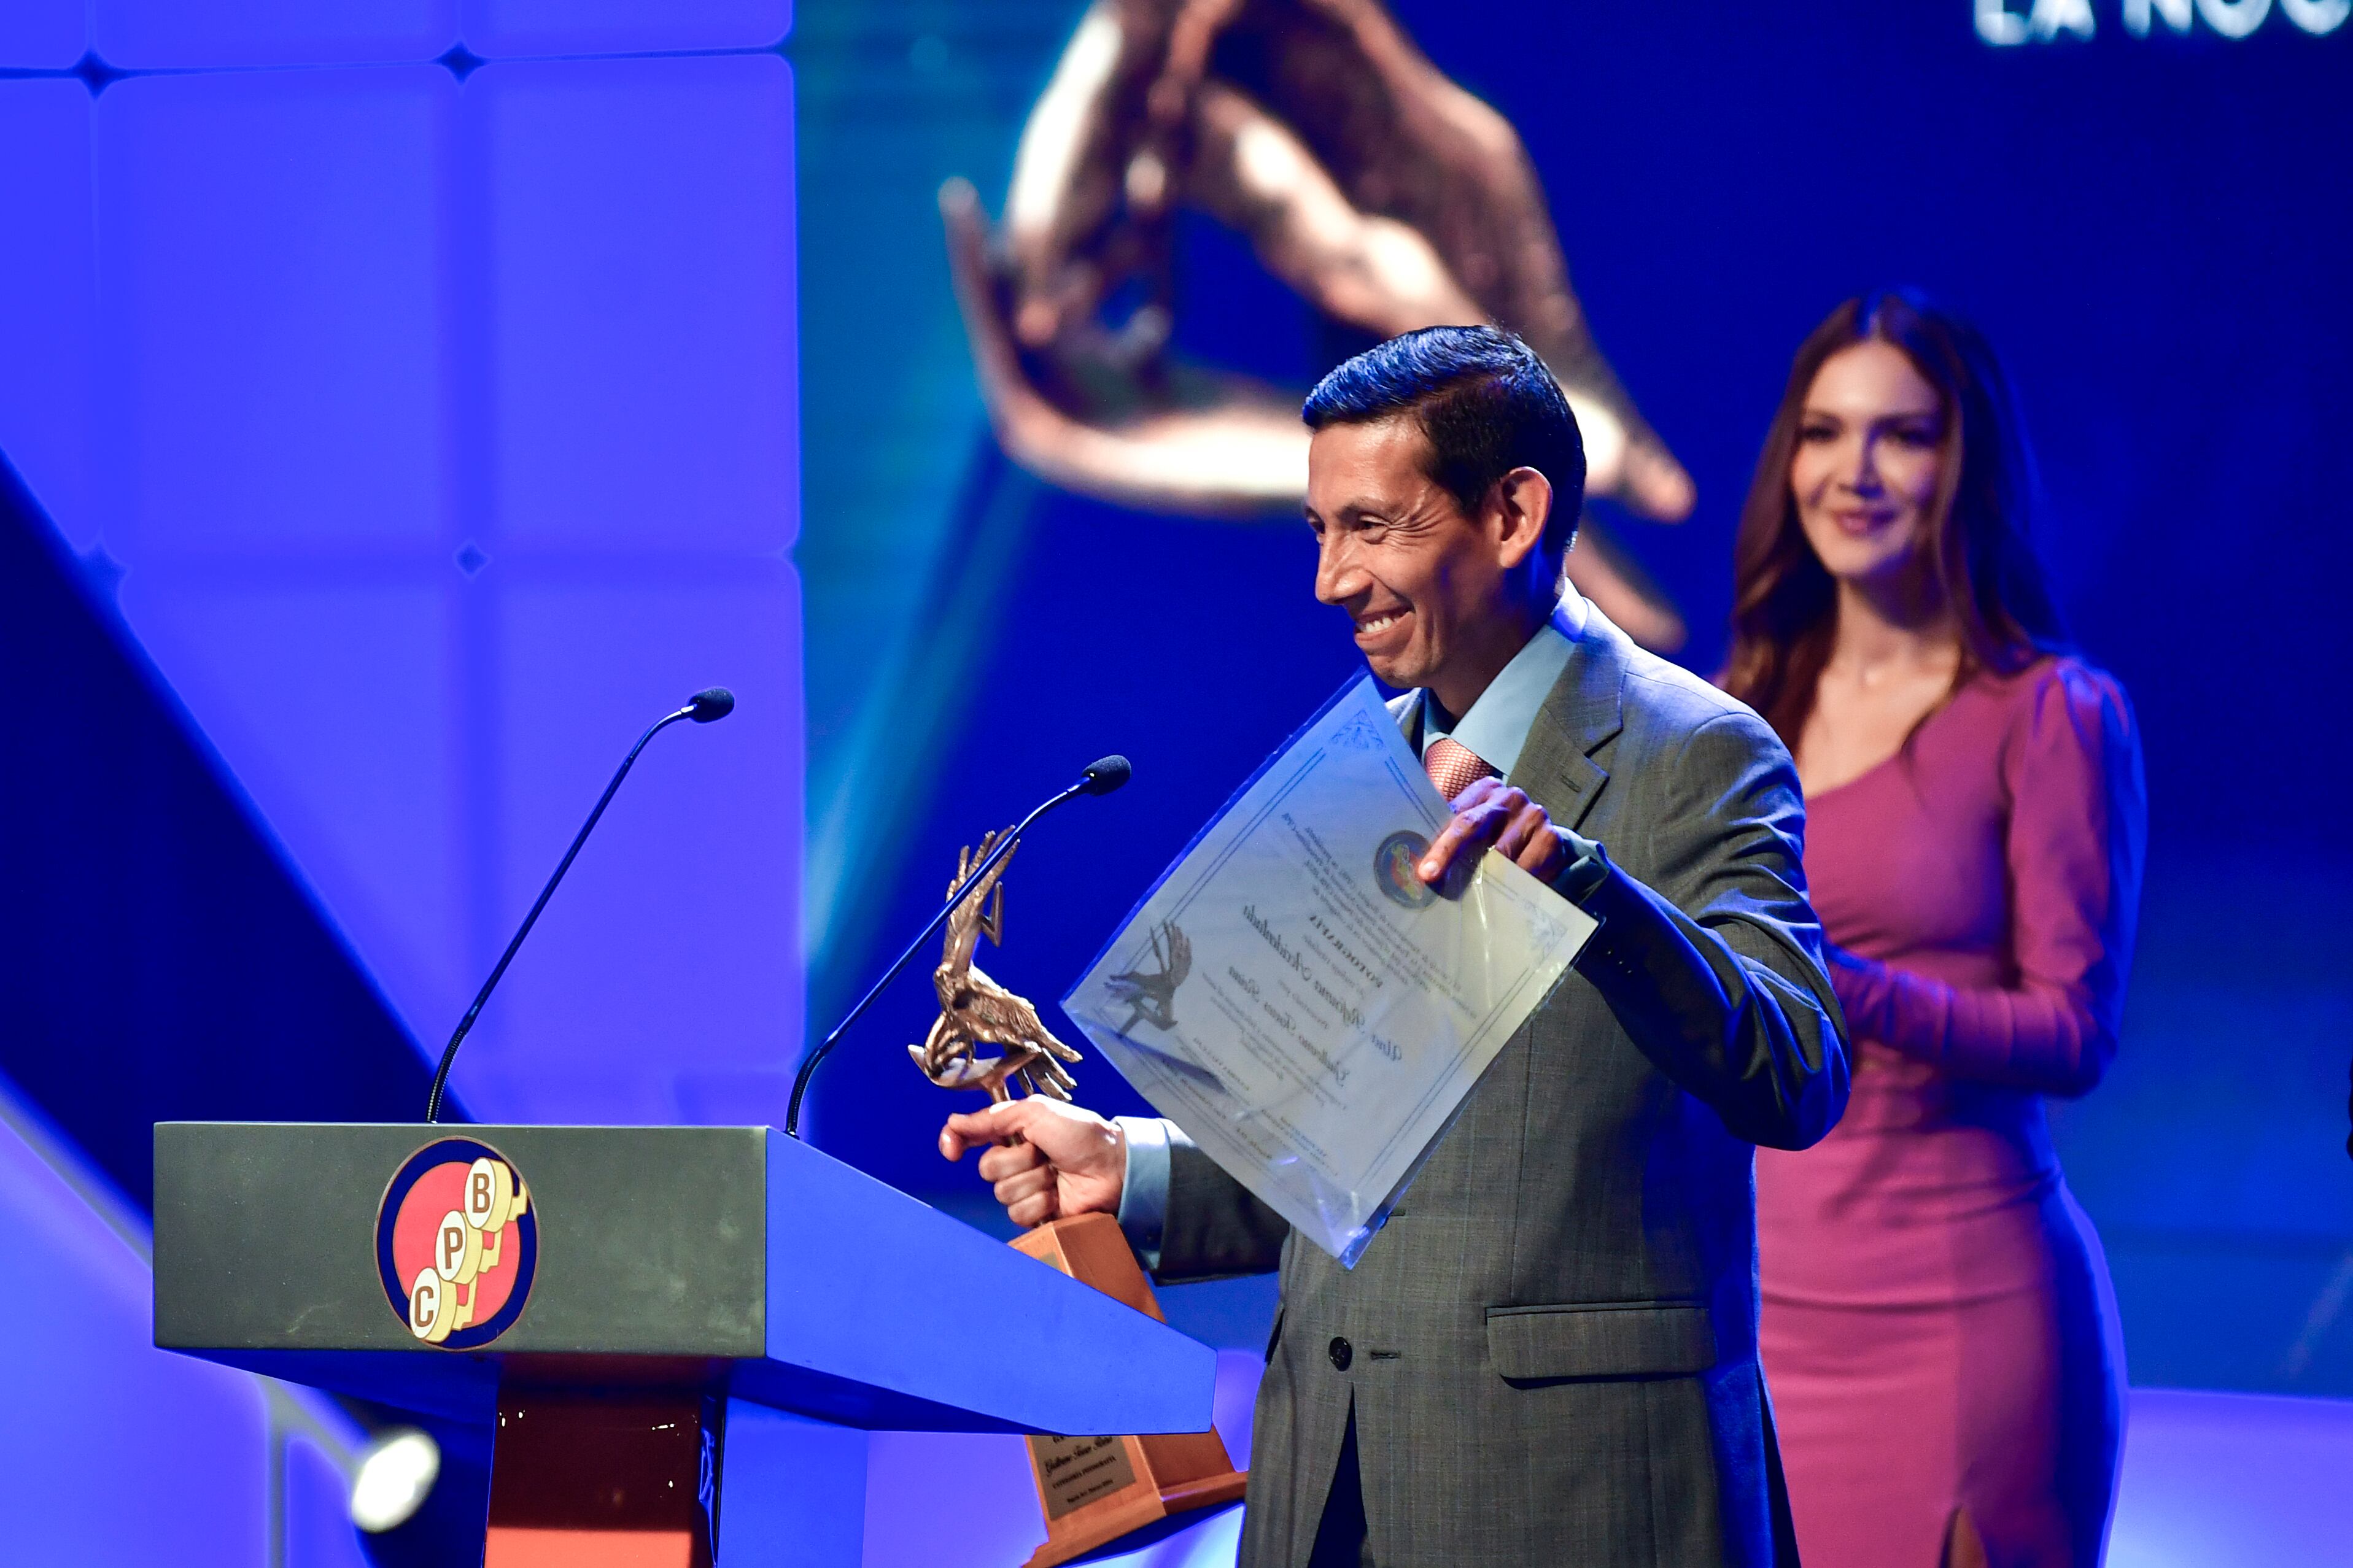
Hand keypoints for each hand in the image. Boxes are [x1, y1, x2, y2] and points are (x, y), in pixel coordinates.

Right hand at [938, 1097, 1126, 1229]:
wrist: (1112, 1167)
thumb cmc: (1082, 1134)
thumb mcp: (1037, 1112)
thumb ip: (993, 1117)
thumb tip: (953, 1122)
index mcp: (1012, 1132)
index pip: (969, 1137)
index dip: (955, 1142)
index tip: (952, 1150)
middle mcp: (1015, 1160)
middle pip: (987, 1169)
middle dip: (1016, 1160)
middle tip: (1043, 1153)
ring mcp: (1026, 1187)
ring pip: (1002, 1193)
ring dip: (1033, 1181)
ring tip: (1056, 1174)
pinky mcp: (1036, 1213)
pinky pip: (1018, 1213)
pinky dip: (1040, 1203)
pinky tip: (1057, 1195)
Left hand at [1417, 776, 1594, 888]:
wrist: (1544, 840)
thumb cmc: (1498, 836)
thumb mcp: (1475, 830)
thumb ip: (1449, 835)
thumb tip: (1414, 863)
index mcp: (1485, 790)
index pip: (1457, 816)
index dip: (1439, 844)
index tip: (1425, 870)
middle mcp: (1509, 797)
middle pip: (1474, 827)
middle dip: (1450, 855)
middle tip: (1434, 880)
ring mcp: (1533, 815)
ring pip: (1500, 854)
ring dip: (1480, 878)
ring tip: (1464, 897)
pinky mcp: (1551, 838)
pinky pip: (1526, 869)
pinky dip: (1511, 886)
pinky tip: (1498, 899)